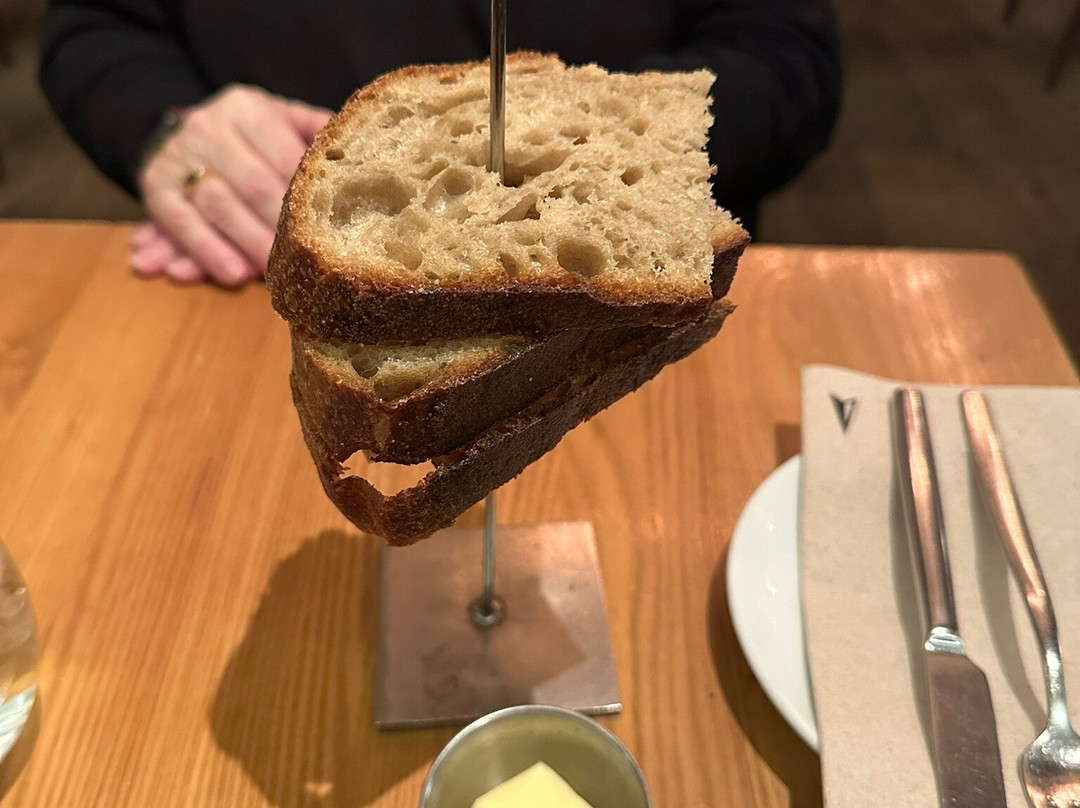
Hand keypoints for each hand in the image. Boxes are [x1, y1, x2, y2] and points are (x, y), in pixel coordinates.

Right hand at [135, 84, 331, 286]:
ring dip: (241, 245)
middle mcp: (209, 127)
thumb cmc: (253, 136)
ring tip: (262, 278)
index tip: (329, 234)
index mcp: (248, 110)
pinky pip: (176, 223)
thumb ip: (317, 135)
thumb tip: (358, 153)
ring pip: (214, 206)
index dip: (306, 200)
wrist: (185, 127)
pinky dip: (199, 251)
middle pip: (252, 185)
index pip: (285, 158)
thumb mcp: (284, 121)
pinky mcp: (153, 185)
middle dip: (278, 229)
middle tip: (301, 266)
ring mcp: (178, 156)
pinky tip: (218, 276)